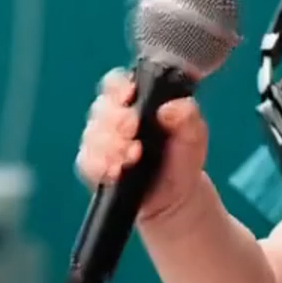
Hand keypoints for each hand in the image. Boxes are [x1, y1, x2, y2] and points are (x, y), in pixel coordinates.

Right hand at [74, 68, 208, 218]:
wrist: (177, 199)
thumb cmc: (183, 159)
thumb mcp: (194, 135)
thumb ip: (187, 117)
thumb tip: (169, 108)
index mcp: (136, 102)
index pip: (117, 84)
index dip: (119, 86)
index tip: (130, 95)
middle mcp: (114, 118)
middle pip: (101, 108)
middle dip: (116, 119)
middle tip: (132, 131)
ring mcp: (102, 143)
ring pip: (92, 135)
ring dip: (110, 145)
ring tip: (132, 156)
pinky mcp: (95, 167)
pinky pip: (87, 162)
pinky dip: (100, 166)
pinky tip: (116, 171)